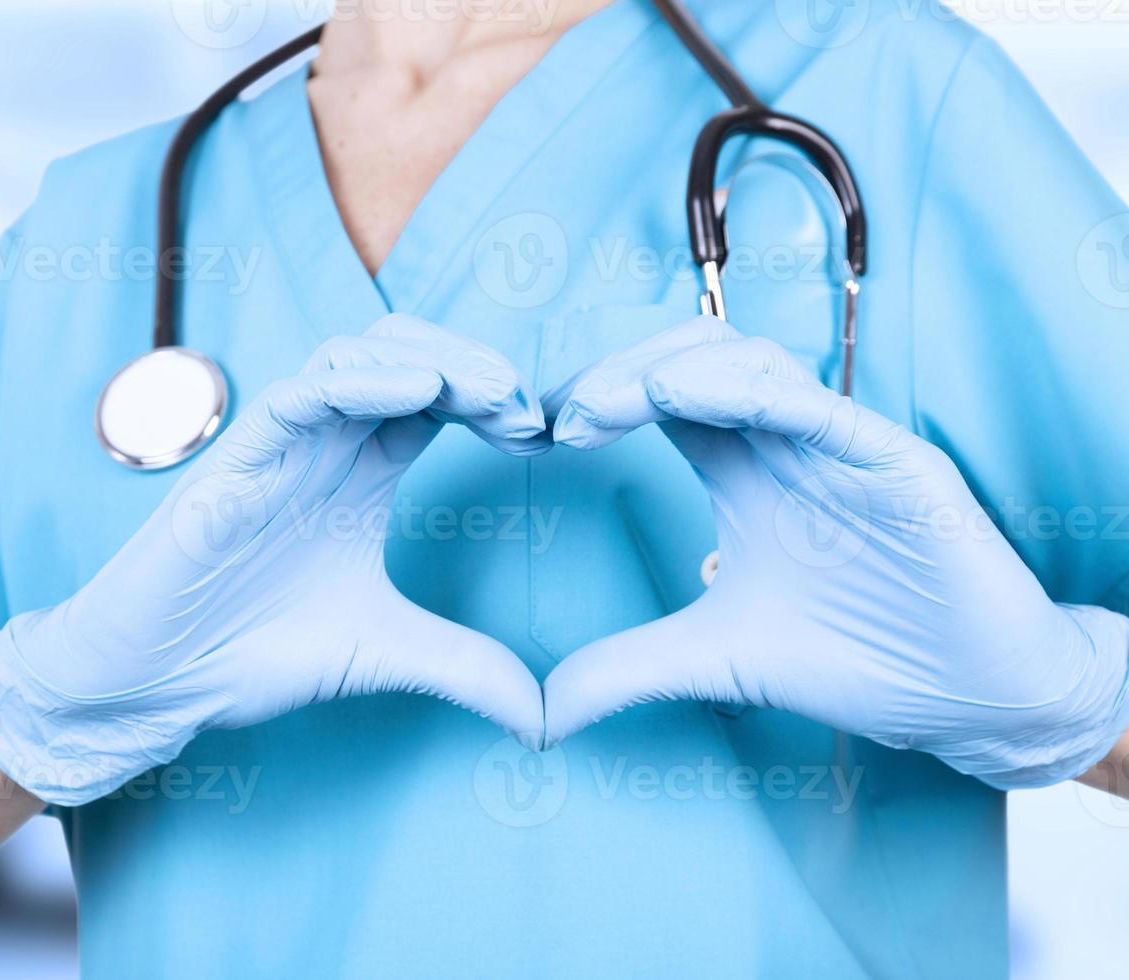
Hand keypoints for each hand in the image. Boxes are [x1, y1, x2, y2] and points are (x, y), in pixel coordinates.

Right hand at [0, 315, 547, 804]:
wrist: (157, 683)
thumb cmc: (247, 651)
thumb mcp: (385, 653)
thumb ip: (466, 669)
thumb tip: (546, 721)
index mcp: (361, 473)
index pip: (438, 399)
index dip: (494, 400)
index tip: (542, 434)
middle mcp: (323, 444)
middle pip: (407, 356)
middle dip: (474, 365)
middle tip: (526, 407)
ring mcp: (279, 445)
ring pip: (356, 353)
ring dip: (430, 359)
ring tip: (490, 393)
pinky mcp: (237, 458)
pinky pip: (300, 392)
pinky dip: (361, 379)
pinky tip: (420, 391)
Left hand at [539, 316, 1128, 787]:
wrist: (973, 699)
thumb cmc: (861, 659)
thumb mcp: (714, 660)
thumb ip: (627, 669)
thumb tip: (540, 716)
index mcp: (743, 470)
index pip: (659, 399)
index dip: (599, 398)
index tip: (546, 433)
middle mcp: (787, 444)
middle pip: (693, 358)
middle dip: (619, 371)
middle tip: (564, 413)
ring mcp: (842, 446)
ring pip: (750, 361)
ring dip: (668, 368)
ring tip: (605, 403)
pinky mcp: (897, 465)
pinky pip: (819, 406)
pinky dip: (747, 391)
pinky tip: (681, 397)